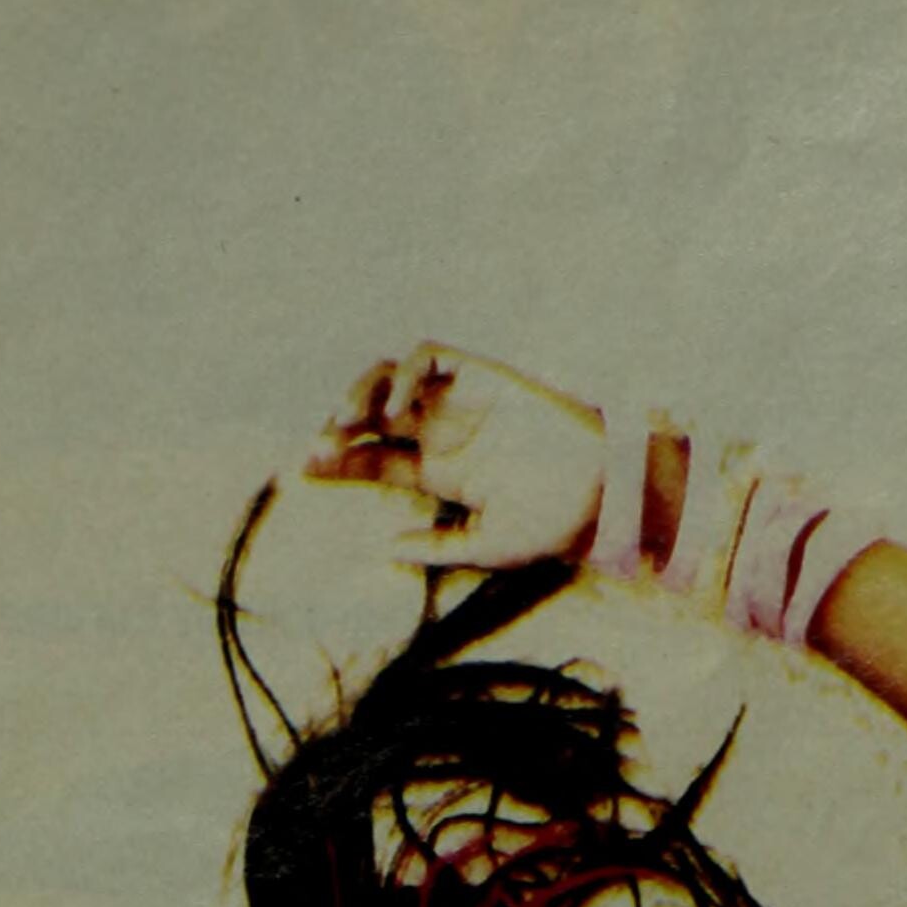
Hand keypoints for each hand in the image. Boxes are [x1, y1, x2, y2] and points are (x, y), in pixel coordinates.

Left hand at [305, 343, 609, 575]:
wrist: (602, 493)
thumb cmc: (553, 526)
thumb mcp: (488, 548)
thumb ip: (438, 549)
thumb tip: (385, 546)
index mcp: (438, 473)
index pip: (373, 461)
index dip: (337, 462)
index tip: (305, 469)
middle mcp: (441, 432)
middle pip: (370, 417)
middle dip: (338, 428)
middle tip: (319, 448)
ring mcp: (459, 401)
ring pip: (389, 379)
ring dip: (360, 393)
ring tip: (347, 422)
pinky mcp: (481, 374)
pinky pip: (430, 357)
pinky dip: (406, 374)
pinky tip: (399, 409)